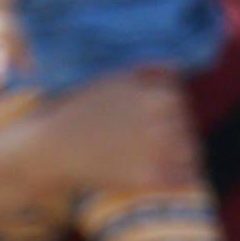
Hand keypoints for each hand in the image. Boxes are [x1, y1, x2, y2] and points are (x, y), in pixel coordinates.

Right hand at [0, 67, 195, 228]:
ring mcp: (155, 145)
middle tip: (153, 141)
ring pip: (190, 149)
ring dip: (182, 153)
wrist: (49, 150)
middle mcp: (154, 114)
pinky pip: (186, 177)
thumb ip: (143, 73)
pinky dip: (182, 178)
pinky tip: (168, 177)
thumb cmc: (75, 114)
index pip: (177, 94)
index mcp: (146, 89)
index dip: (167, 106)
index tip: (153, 116)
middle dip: (174, 129)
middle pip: (185, 122)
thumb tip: (174, 62)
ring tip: (162, 159)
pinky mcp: (150, 176)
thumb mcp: (107, 81)